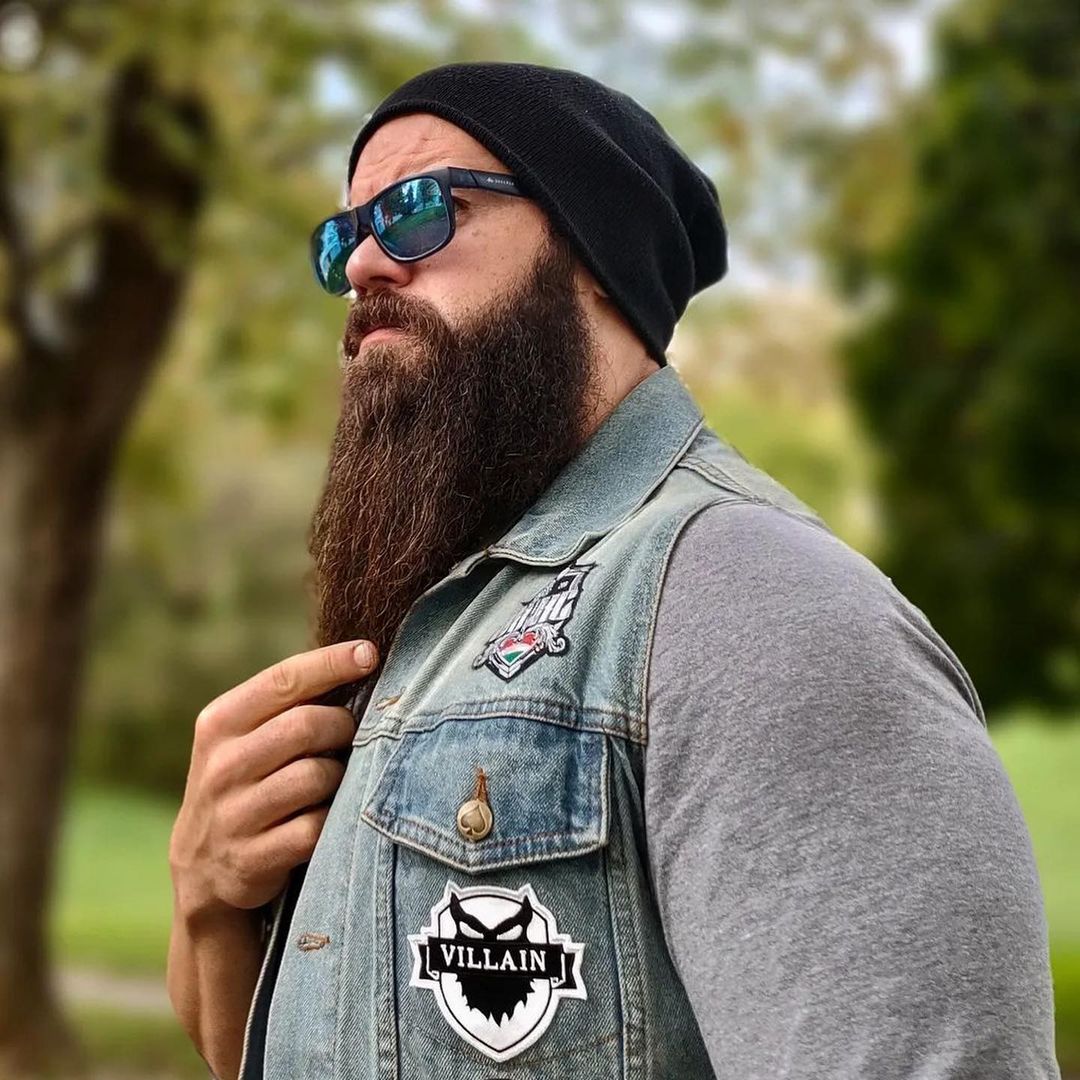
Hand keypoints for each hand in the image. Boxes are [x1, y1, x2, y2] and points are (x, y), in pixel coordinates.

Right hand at [168, 640, 379, 919]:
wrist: (201, 869)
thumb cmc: (244, 782)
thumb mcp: (245, 738)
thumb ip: (289, 704)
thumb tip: (360, 660)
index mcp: (220, 723)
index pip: (283, 680)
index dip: (331, 663)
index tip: (369, 653)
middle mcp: (222, 766)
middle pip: (306, 726)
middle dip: (342, 726)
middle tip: (348, 735)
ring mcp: (234, 815)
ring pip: (316, 776)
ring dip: (339, 776)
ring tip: (332, 780)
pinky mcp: (252, 859)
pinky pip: (315, 827)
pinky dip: (332, 820)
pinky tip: (325, 817)